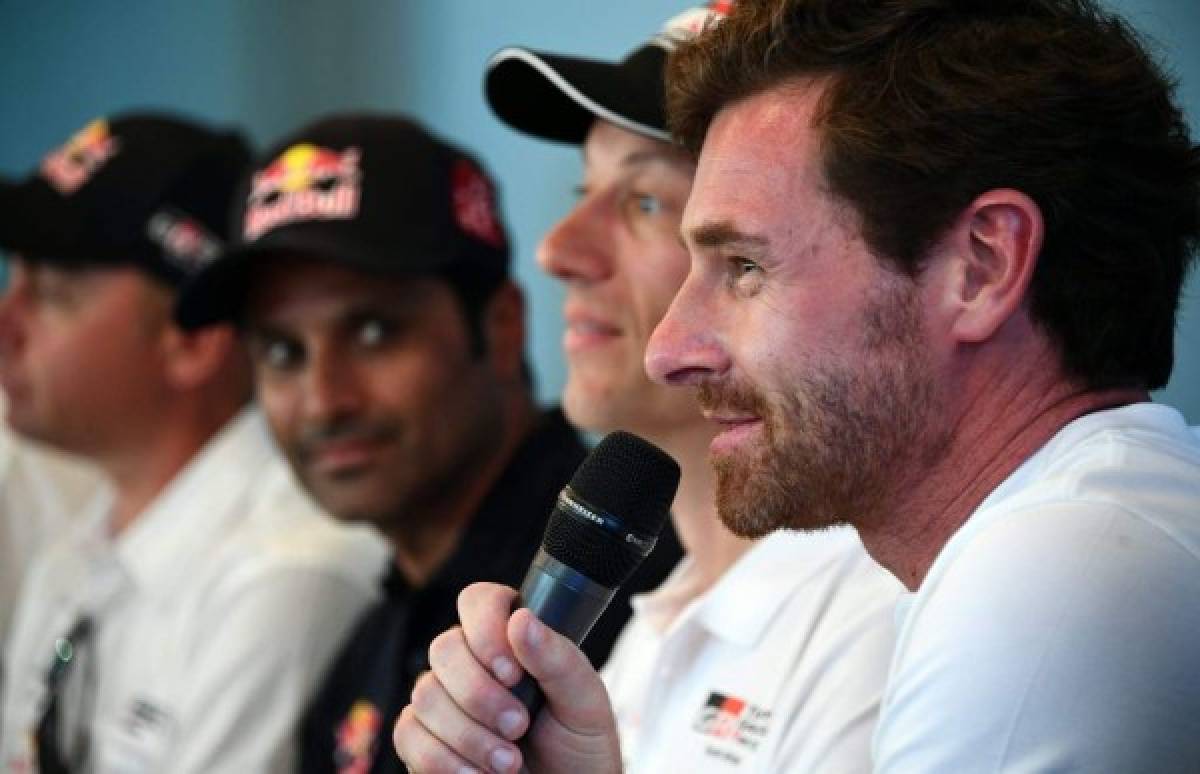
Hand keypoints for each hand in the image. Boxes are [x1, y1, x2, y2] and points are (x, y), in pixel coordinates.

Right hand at [394, 582, 621, 773]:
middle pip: (444, 648)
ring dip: (469, 735)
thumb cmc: (579, 745)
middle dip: (479, 695)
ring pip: (425, 695)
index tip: (513, 673)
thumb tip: (521, 619)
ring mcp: (444, 699)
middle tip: (518, 727)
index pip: (479, 601)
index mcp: (512, 638)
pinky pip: (408, 735)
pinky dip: (444, 760)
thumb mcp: (584, 701)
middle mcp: (472, 661)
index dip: (487, 630)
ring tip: (509, 762)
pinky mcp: (424, 738)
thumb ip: (558, 659)